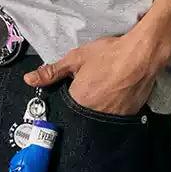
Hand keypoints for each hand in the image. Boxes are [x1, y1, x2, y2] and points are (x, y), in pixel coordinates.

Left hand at [22, 30, 160, 114]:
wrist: (142, 55)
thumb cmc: (108, 54)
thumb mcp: (76, 58)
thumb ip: (52, 72)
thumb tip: (28, 80)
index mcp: (78, 101)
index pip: (67, 106)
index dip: (70, 94)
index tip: (77, 85)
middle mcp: (95, 114)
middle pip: (84, 112)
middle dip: (86, 100)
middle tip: (95, 82)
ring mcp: (114, 117)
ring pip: (101, 114)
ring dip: (101, 104)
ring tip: (107, 86)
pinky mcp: (130, 115)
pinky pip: (117, 114)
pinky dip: (116, 105)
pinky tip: (119, 91)